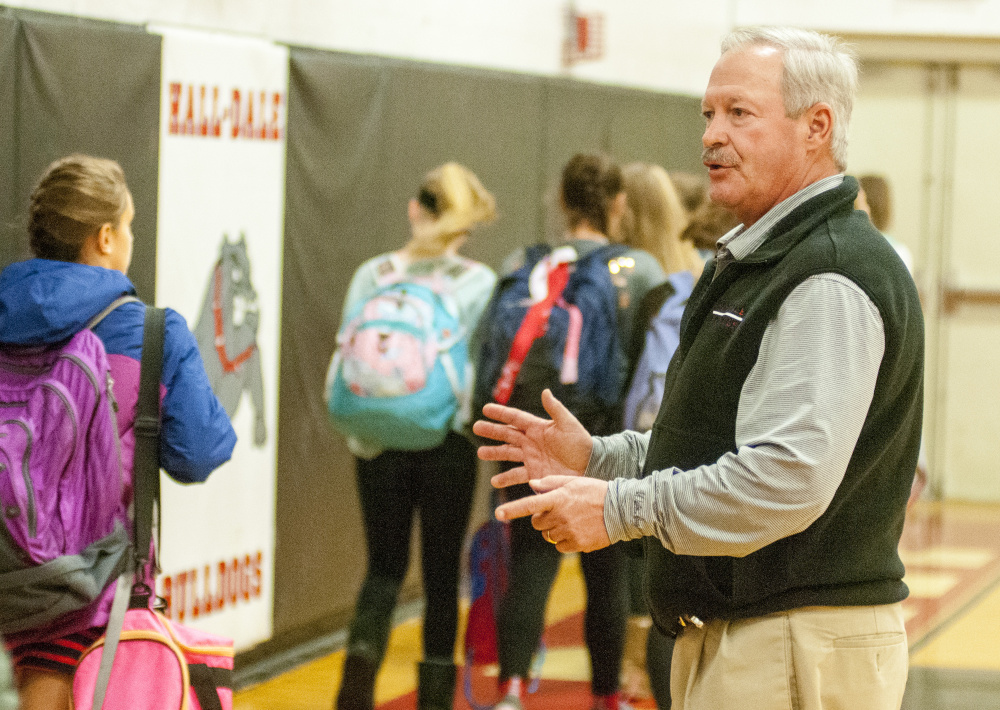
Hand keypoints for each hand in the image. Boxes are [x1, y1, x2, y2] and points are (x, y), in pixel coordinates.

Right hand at [473, 389, 592, 487]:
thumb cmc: (581, 443)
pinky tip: (495, 482)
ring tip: (481, 453)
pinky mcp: (535, 473)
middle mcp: (532, 442)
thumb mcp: (568, 424)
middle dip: (491, 431)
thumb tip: (545, 391)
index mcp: (538, 428)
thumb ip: (555, 409)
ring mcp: (532, 458)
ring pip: (508, 454)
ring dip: (494, 453)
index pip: (515, 418)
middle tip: (475, 428)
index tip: (486, 409)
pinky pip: (516, 475)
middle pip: (507, 434)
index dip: (501, 413)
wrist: (590, 466)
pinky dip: (505, 479)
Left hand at [495, 475, 611, 552]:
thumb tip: (532, 484)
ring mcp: (568, 531)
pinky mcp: (576, 544)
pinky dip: (565, 541)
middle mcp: (560, 516)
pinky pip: (560, 546)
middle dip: (542, 518)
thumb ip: (551, 482)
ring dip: (554, 530)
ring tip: (572, 521)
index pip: (529, 504)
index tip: (498, 514)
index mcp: (558, 498)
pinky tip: (578, 531)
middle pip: (537, 522)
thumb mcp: (574, 481)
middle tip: (558, 512)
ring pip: (548, 535)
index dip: (512, 510)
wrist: (621, 510)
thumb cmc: (596, 492)